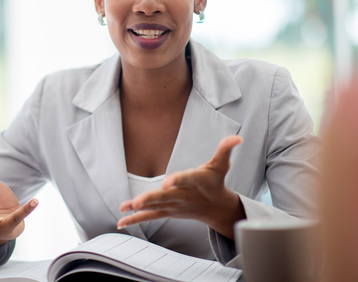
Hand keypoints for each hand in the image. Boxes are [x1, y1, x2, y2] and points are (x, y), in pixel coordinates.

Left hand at [117, 135, 244, 238]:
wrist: (216, 208)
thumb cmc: (215, 182)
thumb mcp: (221, 164)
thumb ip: (225, 149)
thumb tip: (237, 137)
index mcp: (194, 181)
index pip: (184, 179)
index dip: (175, 181)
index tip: (165, 183)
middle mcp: (182, 195)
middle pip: (165, 197)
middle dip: (151, 199)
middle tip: (137, 201)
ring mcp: (173, 206)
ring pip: (155, 207)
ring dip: (139, 208)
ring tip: (124, 207)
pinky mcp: (167, 211)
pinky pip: (150, 216)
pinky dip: (135, 219)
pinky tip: (121, 221)